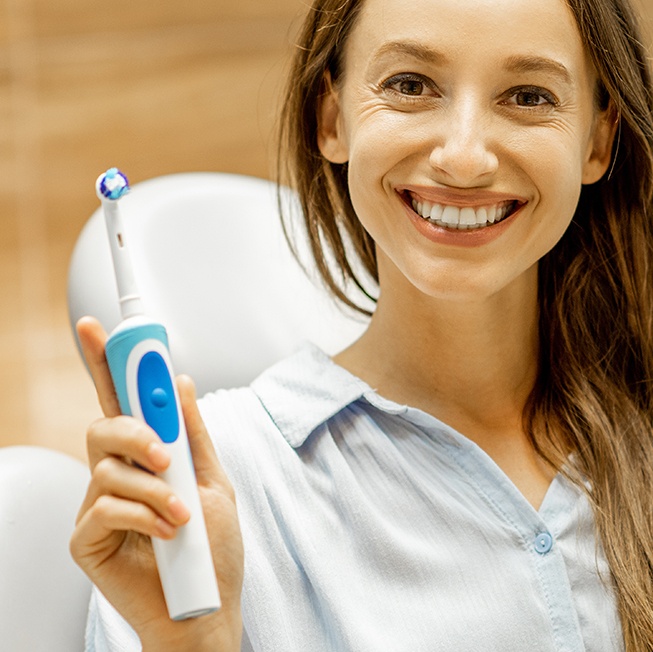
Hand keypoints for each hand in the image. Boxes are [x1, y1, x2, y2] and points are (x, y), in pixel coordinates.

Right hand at [70, 317, 243, 650]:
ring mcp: (98, 505)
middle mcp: (117, 473)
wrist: (207, 607)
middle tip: (167, 456)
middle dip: (136, 431)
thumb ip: (193, 435)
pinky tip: (168, 534)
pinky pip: (106, 506)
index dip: (106, 362)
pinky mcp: (87, 538)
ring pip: (108, 466)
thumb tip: (180, 383)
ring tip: (183, 514)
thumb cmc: (212, 548)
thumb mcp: (213, 481)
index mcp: (147, 456)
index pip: (121, 400)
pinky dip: (145, 515)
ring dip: (155, 487)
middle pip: (104, 425)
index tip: (97, 327)